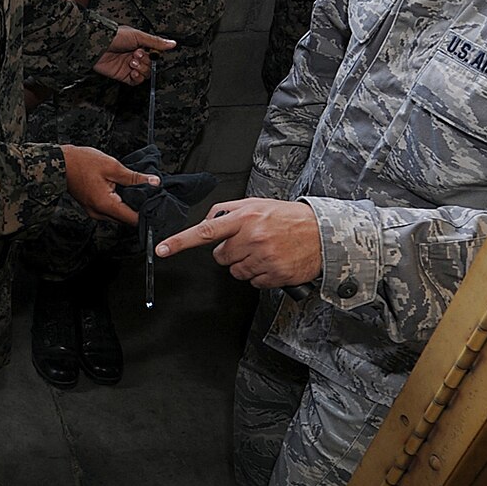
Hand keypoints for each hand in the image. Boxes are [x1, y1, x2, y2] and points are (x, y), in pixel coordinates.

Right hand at [63, 144, 156, 224]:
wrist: (60, 162)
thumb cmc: (81, 162)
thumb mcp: (112, 166)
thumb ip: (134, 177)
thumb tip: (153, 182)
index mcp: (105, 205)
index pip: (133, 219)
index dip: (147, 213)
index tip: (156, 205)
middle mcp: (99, 213)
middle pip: (126, 219)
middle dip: (138, 209)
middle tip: (148, 195)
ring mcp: (94, 211)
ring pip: (118, 215)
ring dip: (127, 206)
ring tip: (135, 191)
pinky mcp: (91, 207)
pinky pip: (109, 211)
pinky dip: (118, 204)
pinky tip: (122, 191)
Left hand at [92, 26, 176, 85]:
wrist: (98, 45)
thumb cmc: (115, 36)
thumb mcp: (138, 36)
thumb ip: (156, 42)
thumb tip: (173, 43)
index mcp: (140, 45)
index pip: (155, 54)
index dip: (155, 54)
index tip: (151, 51)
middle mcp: (135, 55)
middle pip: (151, 65)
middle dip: (146, 61)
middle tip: (136, 54)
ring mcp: (129, 66)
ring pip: (145, 73)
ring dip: (142, 68)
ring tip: (132, 62)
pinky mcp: (122, 75)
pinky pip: (135, 81)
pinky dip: (137, 78)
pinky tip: (133, 72)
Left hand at [154, 198, 321, 287]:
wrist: (323, 232)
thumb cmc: (289, 218)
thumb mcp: (258, 204)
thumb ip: (230, 211)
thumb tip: (206, 222)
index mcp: (245, 217)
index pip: (205, 231)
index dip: (180, 241)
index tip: (163, 249)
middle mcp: (253, 237)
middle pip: (221, 256)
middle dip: (230, 252)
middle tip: (250, 244)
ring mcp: (264, 257)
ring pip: (235, 271)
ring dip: (245, 265)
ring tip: (264, 252)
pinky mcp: (275, 274)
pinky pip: (253, 282)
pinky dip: (260, 275)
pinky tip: (272, 262)